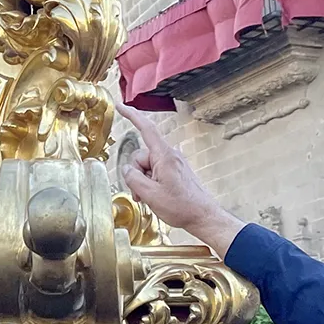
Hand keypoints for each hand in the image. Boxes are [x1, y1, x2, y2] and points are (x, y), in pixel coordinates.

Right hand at [120, 107, 245, 258]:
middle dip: (136, 174)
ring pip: (147, 166)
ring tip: (151, 198)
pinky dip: (151, 182)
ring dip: (143, 181)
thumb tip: (127, 170)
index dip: (131, 115)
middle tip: (142, 194)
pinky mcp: (175, 171)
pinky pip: (156, 171)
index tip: (120, 106)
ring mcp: (173, 163)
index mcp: (164, 156)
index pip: (145, 128)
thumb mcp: (150, 194)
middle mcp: (169, 155)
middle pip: (141, 156)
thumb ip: (133, 178)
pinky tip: (157, 196)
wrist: (203, 217)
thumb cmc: (182, 207)